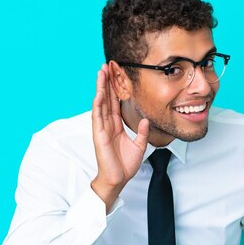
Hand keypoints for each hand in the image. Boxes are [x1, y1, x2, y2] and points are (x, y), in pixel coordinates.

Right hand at [91, 63, 148, 211]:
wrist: (118, 179)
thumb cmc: (125, 165)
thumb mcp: (139, 146)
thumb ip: (142, 132)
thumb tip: (146, 120)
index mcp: (116, 125)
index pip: (115, 102)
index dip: (115, 88)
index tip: (116, 74)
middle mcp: (107, 124)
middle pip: (106, 98)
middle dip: (106, 81)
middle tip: (107, 65)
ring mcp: (102, 128)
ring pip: (100, 103)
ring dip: (100, 87)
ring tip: (101, 72)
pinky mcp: (99, 135)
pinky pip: (98, 116)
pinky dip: (98, 104)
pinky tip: (99, 93)